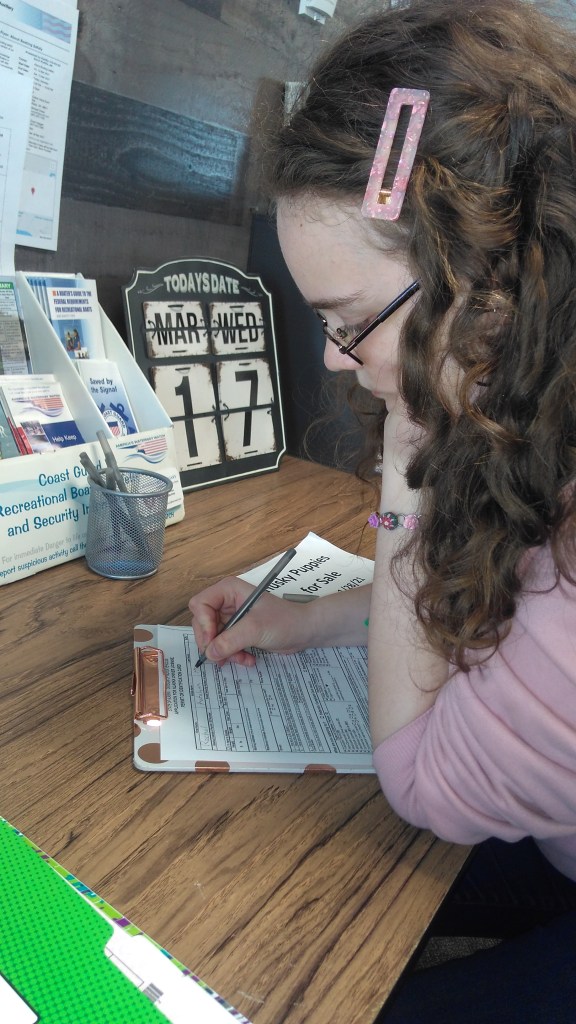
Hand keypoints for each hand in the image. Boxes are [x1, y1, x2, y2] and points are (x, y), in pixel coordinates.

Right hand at [189, 577, 311, 666]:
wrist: (304, 631)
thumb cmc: (284, 621)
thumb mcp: (255, 629)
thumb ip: (230, 641)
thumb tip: (209, 654)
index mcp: (229, 590)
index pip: (200, 604)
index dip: (203, 624)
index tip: (212, 642)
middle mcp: (227, 602)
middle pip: (202, 623)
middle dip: (213, 642)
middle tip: (222, 657)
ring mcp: (232, 617)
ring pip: (212, 638)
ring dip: (224, 652)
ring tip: (241, 659)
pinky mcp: (238, 631)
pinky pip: (224, 645)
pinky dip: (232, 655)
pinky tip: (248, 659)